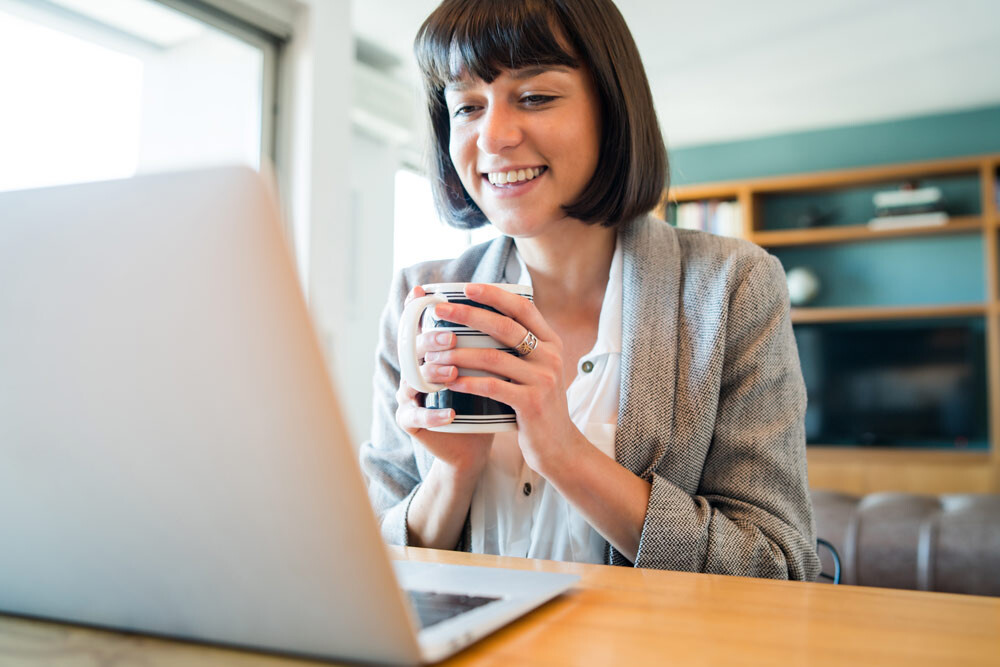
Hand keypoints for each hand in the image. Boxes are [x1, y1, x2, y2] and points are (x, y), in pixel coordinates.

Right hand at [395, 286, 493, 477]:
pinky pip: (416, 417)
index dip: (415, 307)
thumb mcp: (491, 367)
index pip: (417, 325)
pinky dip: (433, 415)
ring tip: (452, 373)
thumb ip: (494, 339)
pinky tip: (450, 414)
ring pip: (412, 380)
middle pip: (413, 348)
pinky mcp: (409, 421)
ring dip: (432, 375)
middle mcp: (415, 369)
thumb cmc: (485, 398)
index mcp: (431, 352)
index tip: (423, 292)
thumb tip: (521, 300)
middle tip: (450, 338)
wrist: (475, 441)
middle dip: (431, 341)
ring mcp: (409, 395)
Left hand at [429, 283, 582, 476]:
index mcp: (551, 342)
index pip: (523, 307)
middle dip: (468, 315)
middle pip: (505, 327)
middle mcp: (550, 356)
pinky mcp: (532, 404)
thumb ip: (521, 347)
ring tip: (433, 354)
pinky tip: (449, 381)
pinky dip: (468, 382)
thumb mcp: (539, 370)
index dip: (494, 294)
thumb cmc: (539, 405)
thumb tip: (484, 320)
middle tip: (440, 311)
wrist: (559, 446)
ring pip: (493, 358)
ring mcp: (543, 379)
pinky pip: (493, 387)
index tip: (466, 287)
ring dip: (458, 354)